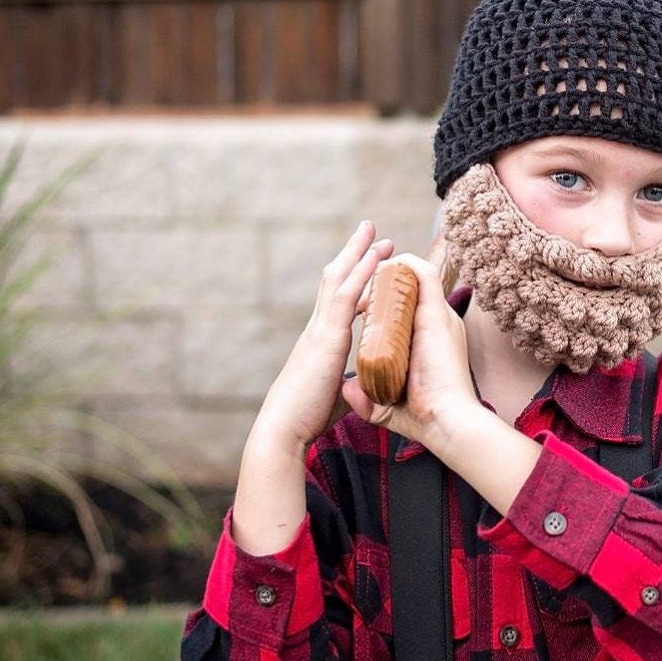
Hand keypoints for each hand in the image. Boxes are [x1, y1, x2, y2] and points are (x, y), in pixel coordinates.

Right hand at [249, 221, 393, 457]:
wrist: (285, 429)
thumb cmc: (308, 418)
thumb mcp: (336, 394)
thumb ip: (350, 384)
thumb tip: (362, 387)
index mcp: (320, 340)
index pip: (336, 299)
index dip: (352, 277)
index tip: (369, 260)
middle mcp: (317, 328)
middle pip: (334, 278)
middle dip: (353, 253)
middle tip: (371, 231)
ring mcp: (320, 330)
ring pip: (338, 279)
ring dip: (358, 253)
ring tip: (376, 233)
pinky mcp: (326, 338)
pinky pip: (345, 296)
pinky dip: (361, 273)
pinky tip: (377, 257)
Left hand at [342, 253, 481, 449]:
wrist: (447, 423)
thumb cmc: (423, 420)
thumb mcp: (386, 405)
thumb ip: (366, 396)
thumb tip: (348, 386)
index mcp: (428, 339)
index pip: (408, 306)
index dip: (383, 298)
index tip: (360, 308)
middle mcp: (437, 322)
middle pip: (410, 284)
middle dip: (381, 279)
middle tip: (358, 292)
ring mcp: (439, 315)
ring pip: (413, 273)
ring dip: (387, 271)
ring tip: (363, 283)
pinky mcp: (437, 312)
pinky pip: (421, 273)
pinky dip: (400, 266)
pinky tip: (376, 275)